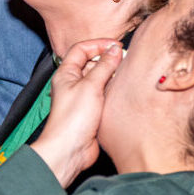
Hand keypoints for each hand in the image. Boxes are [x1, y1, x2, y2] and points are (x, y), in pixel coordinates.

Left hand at [31, 39, 123, 187]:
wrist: (70, 150)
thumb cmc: (72, 119)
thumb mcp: (90, 86)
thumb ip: (104, 66)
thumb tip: (115, 50)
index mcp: (66, 73)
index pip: (81, 49)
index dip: (98, 44)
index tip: (115, 45)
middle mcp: (73, 83)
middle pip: (91, 63)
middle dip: (107, 59)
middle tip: (125, 59)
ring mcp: (83, 97)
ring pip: (99, 78)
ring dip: (112, 74)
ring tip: (127, 72)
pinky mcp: (92, 110)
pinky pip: (104, 93)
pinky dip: (113, 89)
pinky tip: (124, 89)